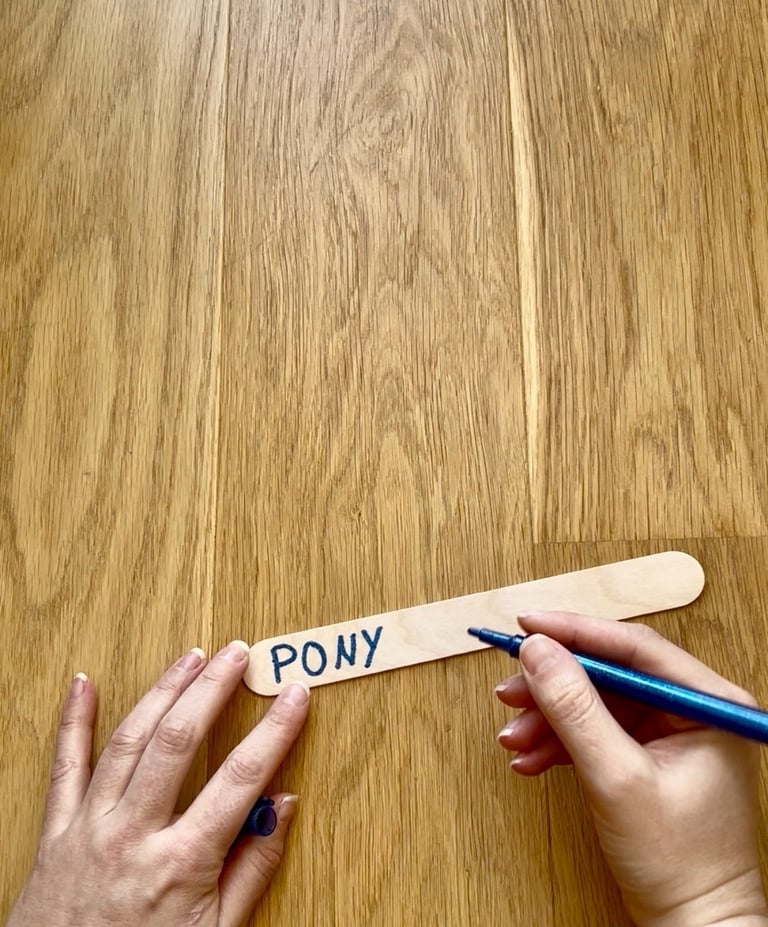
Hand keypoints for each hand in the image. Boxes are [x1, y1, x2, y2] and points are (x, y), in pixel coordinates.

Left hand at [8, 641, 309, 926]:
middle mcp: (132, 836)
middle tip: (237, 654)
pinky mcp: (55, 833)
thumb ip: (253, 868)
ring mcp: (89, 829)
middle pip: (178, 740)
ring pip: (128, 740)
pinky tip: (83, 683)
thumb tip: (283, 807)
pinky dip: (72, 721)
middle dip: (212, 688)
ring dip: (162, 690)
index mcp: (179, 864)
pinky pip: (63, 767)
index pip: (241, 778)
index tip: (294, 696)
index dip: (275, 730)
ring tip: (190, 657)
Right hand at [495, 612, 767, 926]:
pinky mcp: (648, 755)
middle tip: (509, 689)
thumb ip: (574, 709)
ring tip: (513, 738)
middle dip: (554, 686)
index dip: (575, 632)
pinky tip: (531, 759)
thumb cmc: (678, 863)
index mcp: (710, 703)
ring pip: (596, 704)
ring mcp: (671, 734)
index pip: (634, 647)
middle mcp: (693, 710)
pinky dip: (560, 744)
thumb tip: (537, 651)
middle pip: (609, 674)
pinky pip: (596, 732)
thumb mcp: (617, 778)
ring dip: (549, 719)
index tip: (527, 626)